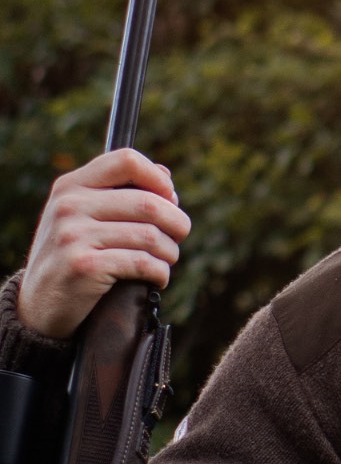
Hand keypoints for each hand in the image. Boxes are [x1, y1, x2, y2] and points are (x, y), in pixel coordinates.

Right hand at [18, 150, 191, 339]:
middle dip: (177, 223)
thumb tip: (165, 175)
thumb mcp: (83, 216)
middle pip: (149, 203)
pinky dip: (160, 273)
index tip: (170, 200)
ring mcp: (73, 236)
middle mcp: (69, 206)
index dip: (159, 180)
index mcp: (71, 186)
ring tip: (165, 260)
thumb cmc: (73, 254)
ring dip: (170, 252)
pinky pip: (143, 263)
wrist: (39, 303)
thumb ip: (118, 192)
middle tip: (178, 237)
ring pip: (151, 235)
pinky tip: (156, 278)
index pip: (126, 160)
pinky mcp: (84, 266)